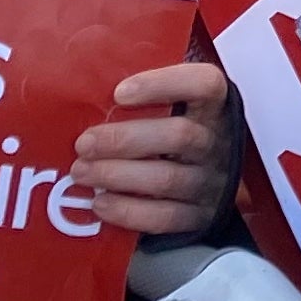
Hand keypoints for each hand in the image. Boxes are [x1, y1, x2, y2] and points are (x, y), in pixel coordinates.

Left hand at [71, 56, 237, 236]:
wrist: (209, 186)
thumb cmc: (177, 135)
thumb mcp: (180, 107)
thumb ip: (150, 95)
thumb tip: (93, 83)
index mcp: (216, 107)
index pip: (205, 85)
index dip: (164, 84)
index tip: (119, 93)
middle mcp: (219, 142)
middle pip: (179, 135)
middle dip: (124, 139)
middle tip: (84, 143)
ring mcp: (212, 182)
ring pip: (167, 178)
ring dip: (117, 175)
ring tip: (81, 171)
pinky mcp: (199, 217)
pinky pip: (164, 217)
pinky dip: (129, 211)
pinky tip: (100, 203)